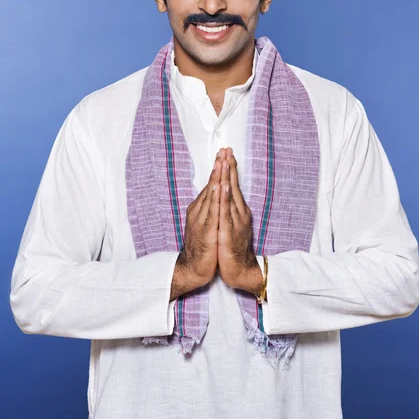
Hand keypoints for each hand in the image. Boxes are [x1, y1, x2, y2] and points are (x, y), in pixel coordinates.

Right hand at [178, 153, 221, 288]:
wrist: (194, 268)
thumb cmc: (203, 246)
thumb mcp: (207, 224)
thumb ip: (210, 209)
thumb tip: (216, 196)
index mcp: (201, 209)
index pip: (211, 185)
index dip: (218, 169)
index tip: (224, 153)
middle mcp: (199, 211)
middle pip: (210, 185)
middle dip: (217, 167)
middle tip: (223, 151)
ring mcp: (201, 220)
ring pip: (210, 195)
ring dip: (216, 178)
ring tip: (221, 163)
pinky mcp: (206, 230)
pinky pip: (212, 211)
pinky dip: (216, 198)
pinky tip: (219, 187)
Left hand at [217, 147, 262, 293]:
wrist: (239, 269)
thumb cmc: (233, 247)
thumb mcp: (231, 224)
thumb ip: (229, 210)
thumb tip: (226, 196)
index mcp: (238, 210)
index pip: (233, 185)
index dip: (230, 168)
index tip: (227, 152)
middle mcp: (238, 212)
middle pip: (233, 185)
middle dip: (229, 167)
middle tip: (227, 149)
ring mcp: (235, 221)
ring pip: (230, 196)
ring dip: (228, 178)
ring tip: (226, 162)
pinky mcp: (229, 231)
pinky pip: (226, 213)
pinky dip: (225, 199)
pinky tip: (224, 187)